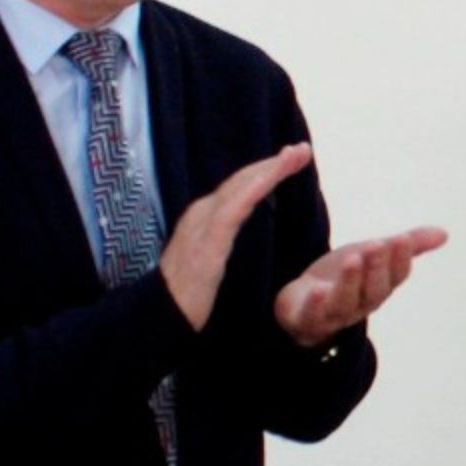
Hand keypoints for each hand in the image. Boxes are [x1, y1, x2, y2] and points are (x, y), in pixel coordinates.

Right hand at [159, 145, 314, 330]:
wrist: (162, 316)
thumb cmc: (188, 292)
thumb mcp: (209, 256)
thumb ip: (220, 236)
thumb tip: (235, 222)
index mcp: (205, 217)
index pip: (240, 186)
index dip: (266, 170)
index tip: (293, 158)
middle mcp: (201, 212)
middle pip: (242, 180)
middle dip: (274, 162)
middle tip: (303, 149)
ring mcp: (202, 224)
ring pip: (240, 187)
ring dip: (269, 169)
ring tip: (295, 155)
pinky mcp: (207, 241)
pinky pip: (234, 209)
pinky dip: (254, 189)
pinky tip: (272, 177)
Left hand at [274, 225, 449, 347]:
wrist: (302, 303)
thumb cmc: (344, 278)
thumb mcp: (373, 255)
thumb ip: (407, 246)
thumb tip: (445, 233)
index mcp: (380, 287)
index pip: (396, 276)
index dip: (400, 259)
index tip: (402, 239)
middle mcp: (361, 303)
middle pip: (374, 289)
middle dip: (378, 267)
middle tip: (379, 244)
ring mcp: (335, 313)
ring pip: (345, 300)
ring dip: (351, 281)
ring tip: (353, 259)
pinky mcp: (306, 318)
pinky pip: (312, 315)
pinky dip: (315, 304)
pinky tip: (317, 289)